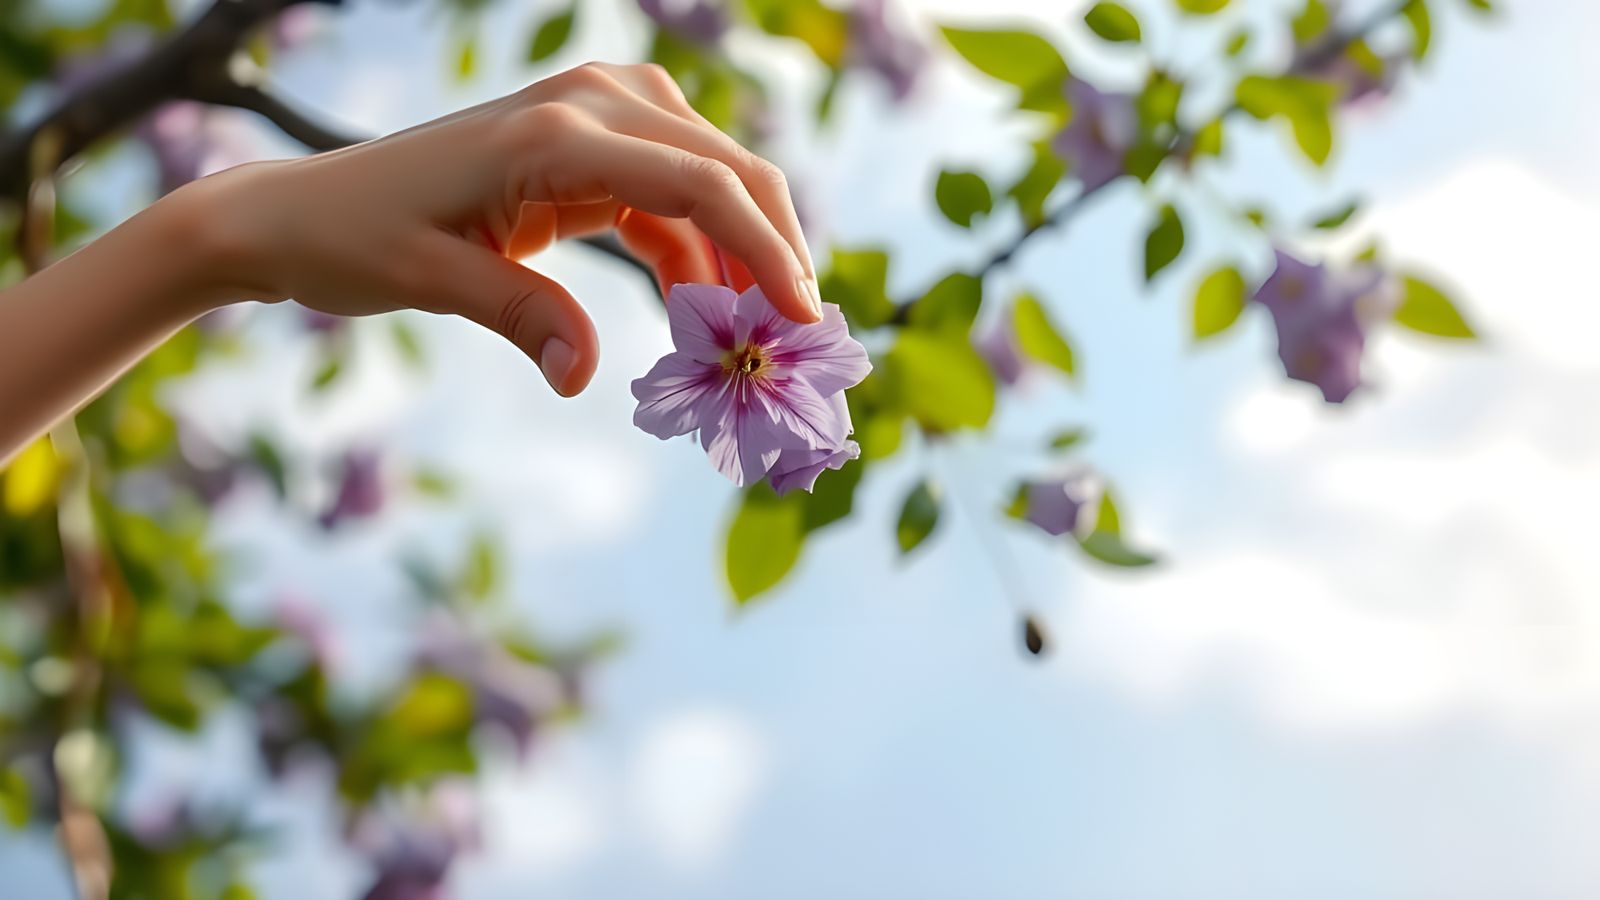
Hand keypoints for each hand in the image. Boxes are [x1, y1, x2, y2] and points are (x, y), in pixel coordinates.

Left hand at [188, 61, 821, 395]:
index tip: (802, 318)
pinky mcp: (591, 146)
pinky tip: (697, 311)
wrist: (306, 208)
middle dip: (772, 252)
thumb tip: (585, 376)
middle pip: (726, 169)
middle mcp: (589, 104)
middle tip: (795, 339)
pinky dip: (694, 254)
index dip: (763, 248)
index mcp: (553, 133)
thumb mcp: (428, 280)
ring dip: (737, 258)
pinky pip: (670, 198)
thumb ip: (518, 316)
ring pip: (710, 181)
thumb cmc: (353, 238)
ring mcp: (595, 115)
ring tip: (748, 339)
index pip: (697, 181)